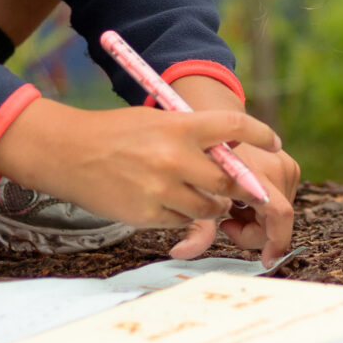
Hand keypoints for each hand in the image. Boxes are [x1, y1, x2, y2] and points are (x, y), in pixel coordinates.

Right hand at [0, 94, 297, 263]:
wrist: (68, 153)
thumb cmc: (116, 133)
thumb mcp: (158, 121)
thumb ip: (194, 136)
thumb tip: (234, 152)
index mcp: (180, 126)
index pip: (235, 127)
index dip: (261, 134)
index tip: (274, 142)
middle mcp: (175, 158)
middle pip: (230, 180)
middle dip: (240, 187)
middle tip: (242, 187)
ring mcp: (161, 189)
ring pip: (210, 207)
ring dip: (213, 205)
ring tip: (200, 195)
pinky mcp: (148, 214)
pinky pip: (182, 222)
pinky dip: (184, 216)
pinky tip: (169, 203)